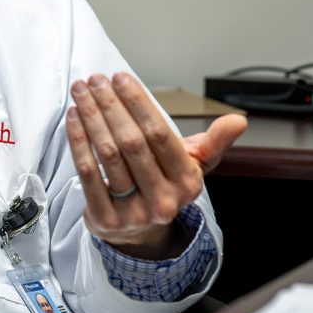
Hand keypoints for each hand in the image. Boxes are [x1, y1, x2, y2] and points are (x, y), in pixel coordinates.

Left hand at [65, 72, 246, 258]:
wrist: (139, 232)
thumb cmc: (164, 186)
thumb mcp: (194, 166)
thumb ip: (214, 141)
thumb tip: (239, 121)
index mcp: (187, 182)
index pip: (160, 135)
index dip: (138, 103)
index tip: (120, 79)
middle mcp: (163, 200)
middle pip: (131, 142)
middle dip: (111, 105)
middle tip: (96, 80)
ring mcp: (133, 212)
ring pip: (108, 155)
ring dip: (91, 118)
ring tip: (82, 92)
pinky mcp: (105, 219)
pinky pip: (87, 173)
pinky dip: (78, 141)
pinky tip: (73, 118)